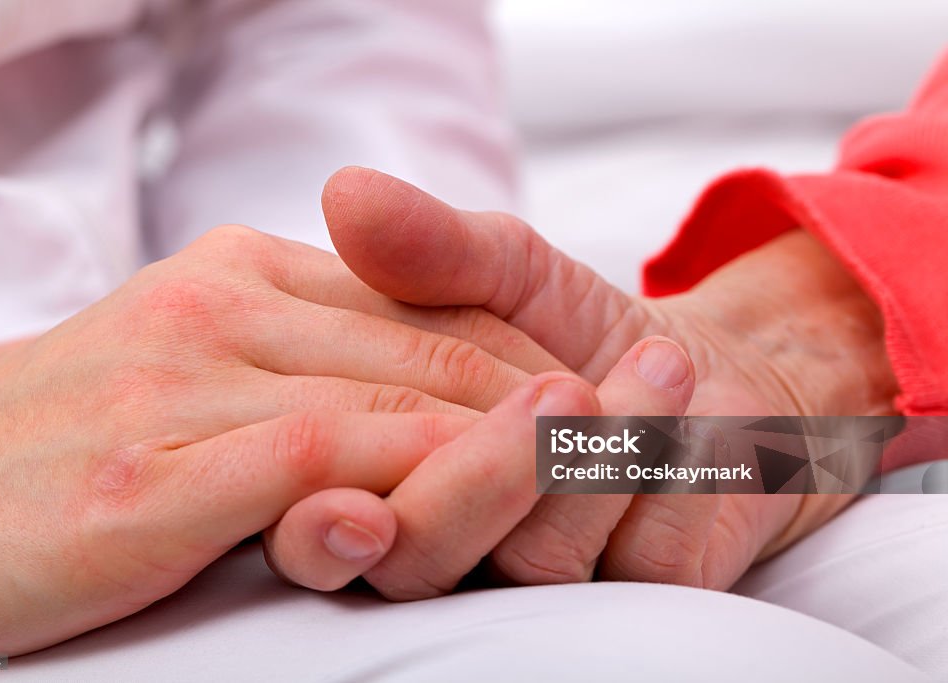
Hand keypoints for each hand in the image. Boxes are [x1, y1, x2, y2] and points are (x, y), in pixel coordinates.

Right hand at [0, 224, 566, 653]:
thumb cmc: (58, 440)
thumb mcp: (189, 362)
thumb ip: (298, 350)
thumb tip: (405, 378)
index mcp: (240, 274)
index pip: (418, 308)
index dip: (516, 353)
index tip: (598, 392)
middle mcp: (221, 307)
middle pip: (427, 348)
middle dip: (543, 390)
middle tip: (649, 422)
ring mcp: (186, 382)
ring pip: (392, 395)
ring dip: (510, 431)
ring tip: (608, 448)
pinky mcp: (153, 469)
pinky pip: (317, 458)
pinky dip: (412, 476)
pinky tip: (481, 499)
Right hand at [265, 167, 897, 596]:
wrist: (689, 375)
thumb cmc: (570, 326)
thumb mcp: (503, 268)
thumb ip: (429, 247)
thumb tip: (345, 191)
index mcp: (383, 476)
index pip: (326, 483)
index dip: (339, 447)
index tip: (375, 387)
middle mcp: (438, 544)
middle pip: (407, 556)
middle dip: (482, 473)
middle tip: (563, 386)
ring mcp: (526, 590)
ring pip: (523, 565)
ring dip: (593, 456)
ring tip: (662, 364)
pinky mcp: (620, 608)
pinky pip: (626, 565)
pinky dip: (658, 472)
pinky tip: (686, 411)